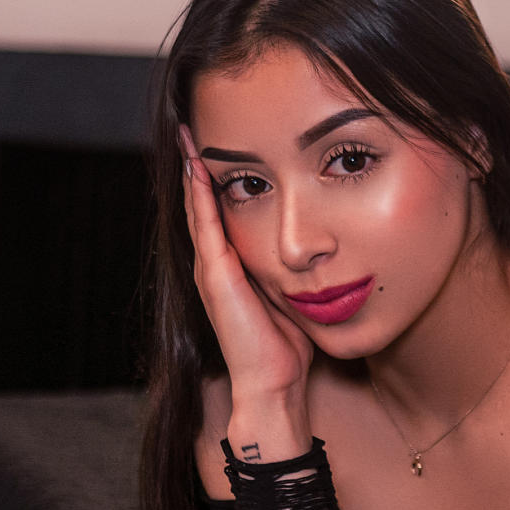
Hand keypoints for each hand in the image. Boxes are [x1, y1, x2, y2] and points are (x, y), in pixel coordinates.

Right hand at [179, 124, 312, 456]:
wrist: (273, 386)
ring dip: (192, 170)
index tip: (219, 140)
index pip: (219, 211)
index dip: (217, 177)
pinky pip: (205, 226)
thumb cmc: (288, 348)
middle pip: (200, 203)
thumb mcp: (292, 295)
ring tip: (187, 133)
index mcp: (233, 267)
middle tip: (190, 122)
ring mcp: (211, 270)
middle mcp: (215, 265)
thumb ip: (294, 268)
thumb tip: (323, 245)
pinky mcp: (216, 277)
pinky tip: (198, 167)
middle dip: (197, 164)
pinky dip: (199, 195)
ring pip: (197, 208)